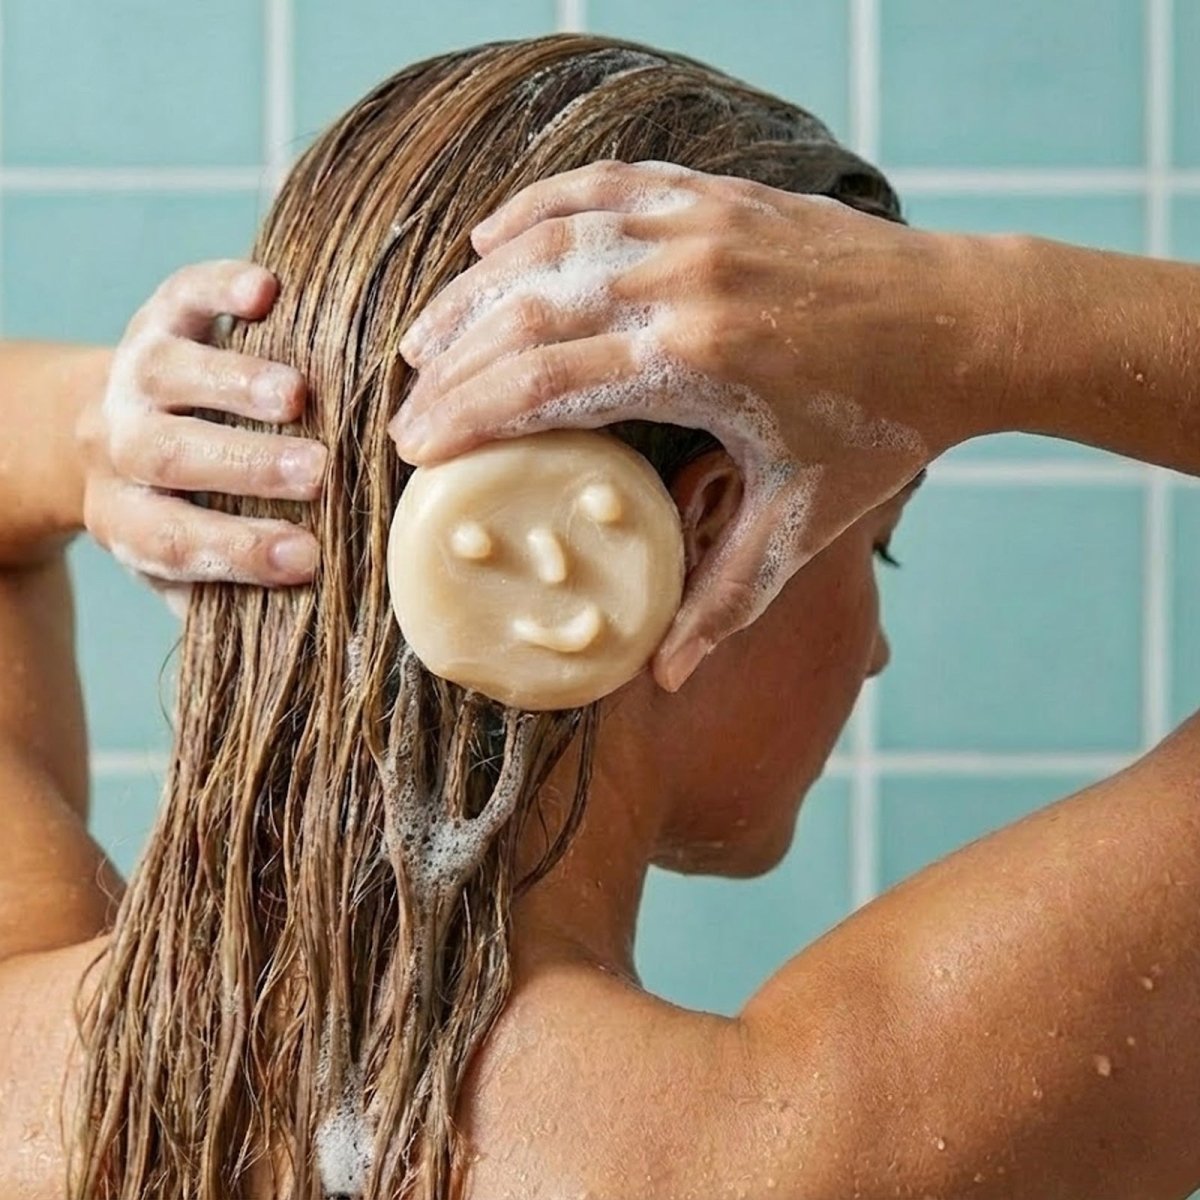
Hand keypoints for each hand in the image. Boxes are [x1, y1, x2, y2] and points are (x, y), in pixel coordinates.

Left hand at [78, 261, 324, 604]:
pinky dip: (220, 285)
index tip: (307, 558)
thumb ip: (222, 599)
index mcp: (127, 514)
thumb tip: (303, 635)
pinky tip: (267, 290)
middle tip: (315, 472)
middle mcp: (123, 442)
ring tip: (297, 395)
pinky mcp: (160, 317)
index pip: (175, 538)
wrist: (90, 428)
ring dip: (234, 382)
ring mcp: (138, 374)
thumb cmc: (167, 509)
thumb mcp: (174, 564)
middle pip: (168, 455)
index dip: (238, 551)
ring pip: (172, 374)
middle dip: (243, 464)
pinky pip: (183, 295)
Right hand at [390, 161, 999, 688]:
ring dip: (474, 290)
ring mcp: (700, 223)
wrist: (966, 323)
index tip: (411, 451)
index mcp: (695, 361)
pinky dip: (538, 208)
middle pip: (523, 312)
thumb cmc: (883, 428)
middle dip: (449, 364)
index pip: (539, 385)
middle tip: (405, 411)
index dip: (463, 417)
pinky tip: (496, 240)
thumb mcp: (800, 526)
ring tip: (426, 338)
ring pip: (549, 241)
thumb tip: (664, 681)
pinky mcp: (716, 195)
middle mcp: (685, 277)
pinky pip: (602, 186)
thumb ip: (723, 602)